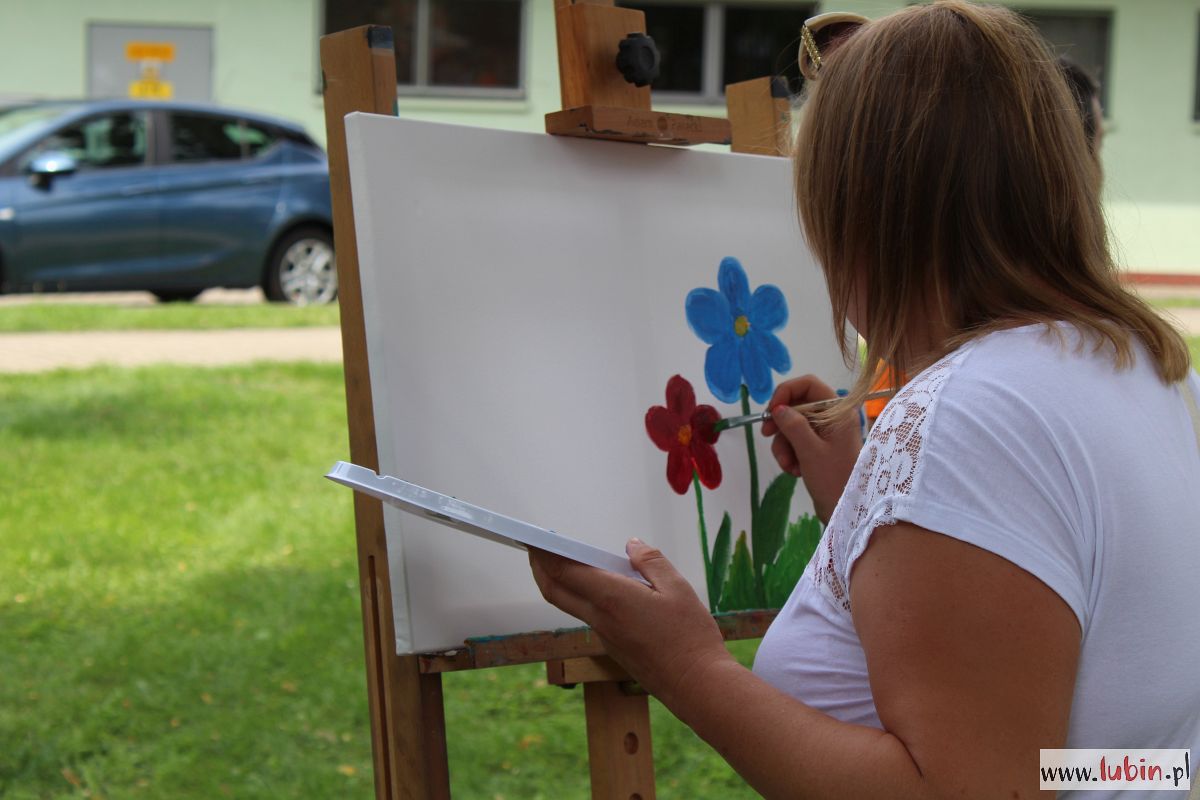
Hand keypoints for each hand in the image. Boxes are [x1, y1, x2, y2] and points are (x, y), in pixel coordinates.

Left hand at [528, 539, 733, 707]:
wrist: (697, 686)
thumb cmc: (690, 637)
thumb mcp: (678, 588)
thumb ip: (651, 562)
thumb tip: (631, 545)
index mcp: (612, 599)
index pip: (565, 571)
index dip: (545, 553)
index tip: (535, 538)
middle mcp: (601, 619)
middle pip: (555, 591)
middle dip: (540, 567)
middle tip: (536, 548)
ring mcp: (605, 637)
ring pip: (570, 605)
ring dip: (560, 582)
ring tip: (567, 561)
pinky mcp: (614, 649)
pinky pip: (590, 617)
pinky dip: (583, 597)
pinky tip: (601, 587)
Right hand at [760, 375, 861, 523]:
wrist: (848, 511)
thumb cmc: (834, 479)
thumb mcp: (810, 451)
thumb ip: (793, 425)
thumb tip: (778, 408)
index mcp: (838, 411)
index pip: (808, 384)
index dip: (786, 392)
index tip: (771, 410)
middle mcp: (832, 418)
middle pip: (797, 406)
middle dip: (781, 425)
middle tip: (766, 435)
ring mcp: (826, 433)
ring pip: (793, 426)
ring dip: (784, 445)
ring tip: (788, 466)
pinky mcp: (819, 448)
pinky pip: (796, 441)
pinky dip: (790, 454)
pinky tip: (794, 470)